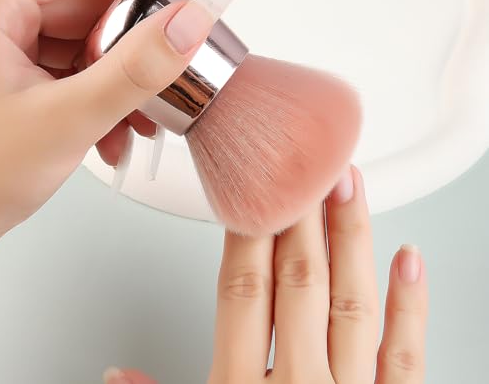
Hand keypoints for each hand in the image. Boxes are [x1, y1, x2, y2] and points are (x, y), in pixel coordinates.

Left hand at [0, 0, 201, 243]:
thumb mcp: (65, 121)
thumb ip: (132, 72)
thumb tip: (185, 27)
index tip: (183, 2)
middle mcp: (6, 17)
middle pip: (96, 2)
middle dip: (137, 48)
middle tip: (160, 78)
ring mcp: (18, 47)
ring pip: (96, 40)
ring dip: (126, 82)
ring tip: (136, 121)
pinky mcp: (31, 73)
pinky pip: (85, 68)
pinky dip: (109, 98)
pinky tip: (114, 134)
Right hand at [103, 166, 427, 383]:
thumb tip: (116, 375)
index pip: (242, 292)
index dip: (247, 235)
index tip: (253, 191)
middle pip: (299, 283)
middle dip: (301, 218)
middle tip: (305, 163)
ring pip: (353, 303)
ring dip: (351, 240)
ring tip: (349, 187)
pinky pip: (407, 357)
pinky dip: (411, 304)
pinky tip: (410, 257)